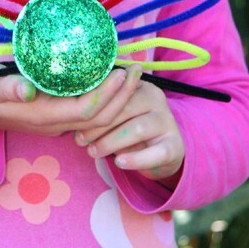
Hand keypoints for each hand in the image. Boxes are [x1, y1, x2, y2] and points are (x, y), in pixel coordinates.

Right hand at [0, 64, 132, 136]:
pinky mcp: (54, 113)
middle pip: (98, 117)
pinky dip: (105, 97)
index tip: (121, 72)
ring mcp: (55, 120)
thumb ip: (7, 86)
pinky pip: (87, 111)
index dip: (106, 94)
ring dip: (117, 97)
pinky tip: (111, 80)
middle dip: (121, 96)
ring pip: (96, 117)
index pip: (85, 110)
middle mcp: (54, 122)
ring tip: (132, 73)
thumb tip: (27, 88)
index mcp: (42, 115)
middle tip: (138, 70)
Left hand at [73, 65, 184, 181]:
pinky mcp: (175, 146)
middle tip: (79, 140)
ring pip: (137, 129)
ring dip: (111, 142)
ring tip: (93, 152)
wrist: (164, 151)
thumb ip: (102, 108)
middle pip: (124, 109)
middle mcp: (157, 99)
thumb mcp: (118, 113)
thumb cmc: (131, 127)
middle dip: (98, 126)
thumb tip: (72, 115)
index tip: (74, 121)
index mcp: (141, 85)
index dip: (94, 107)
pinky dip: (136, 159)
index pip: (115, 92)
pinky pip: (156, 152)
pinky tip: (119, 163)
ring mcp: (168, 122)